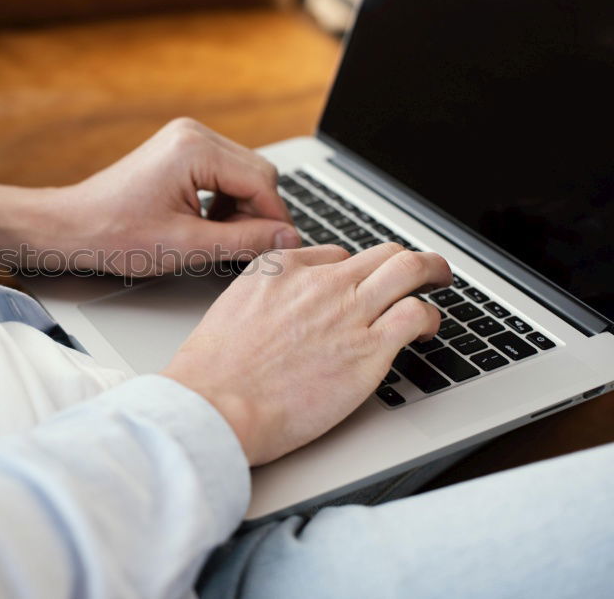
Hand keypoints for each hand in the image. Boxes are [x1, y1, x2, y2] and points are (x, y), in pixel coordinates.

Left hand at [0, 118, 300, 273]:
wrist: (71, 227)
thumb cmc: (114, 236)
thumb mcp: (186, 246)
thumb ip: (244, 241)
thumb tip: (287, 238)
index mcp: (195, 149)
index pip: (262, 182)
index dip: (275, 220)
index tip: (281, 250)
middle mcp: (193, 133)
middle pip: (256, 174)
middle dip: (258, 213)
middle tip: (247, 250)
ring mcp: (185, 139)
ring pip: (242, 175)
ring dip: (241, 210)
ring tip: (219, 241)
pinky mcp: (179, 151)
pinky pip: (221, 174)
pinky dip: (223, 202)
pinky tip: (206, 227)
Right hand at [163, 243, 451, 466]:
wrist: (217, 401)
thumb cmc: (215, 369)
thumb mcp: (233, 305)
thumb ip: (267, 292)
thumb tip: (288, 298)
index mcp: (282, 269)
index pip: (337, 256)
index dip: (355, 272)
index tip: (361, 288)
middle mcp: (320, 283)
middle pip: (384, 253)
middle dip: (410, 261)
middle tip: (424, 271)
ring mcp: (348, 313)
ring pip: (411, 270)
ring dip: (432, 275)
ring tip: (439, 286)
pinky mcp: (368, 350)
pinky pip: (416, 315)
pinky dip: (429, 317)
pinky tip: (425, 331)